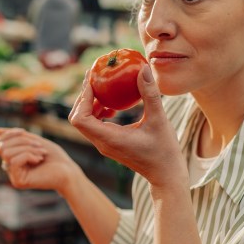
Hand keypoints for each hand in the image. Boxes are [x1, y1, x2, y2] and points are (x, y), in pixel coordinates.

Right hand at [0, 128, 79, 193]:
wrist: (68, 171)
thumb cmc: (54, 157)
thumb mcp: (33, 141)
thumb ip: (16, 136)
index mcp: (12, 158)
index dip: (9, 134)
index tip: (24, 131)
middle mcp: (10, 168)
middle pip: (2, 146)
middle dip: (21, 140)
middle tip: (39, 146)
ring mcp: (13, 176)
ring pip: (7, 153)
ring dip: (26, 148)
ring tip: (41, 153)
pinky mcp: (18, 182)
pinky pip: (13, 161)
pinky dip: (28, 155)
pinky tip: (39, 159)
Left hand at [69, 65, 186, 189]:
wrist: (165, 175)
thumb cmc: (164, 151)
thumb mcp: (159, 119)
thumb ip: (150, 94)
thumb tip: (143, 68)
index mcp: (109, 138)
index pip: (80, 119)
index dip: (82, 97)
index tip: (92, 80)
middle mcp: (101, 143)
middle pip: (78, 119)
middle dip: (83, 97)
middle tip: (95, 77)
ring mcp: (104, 145)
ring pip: (85, 122)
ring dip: (90, 104)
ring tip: (102, 87)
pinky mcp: (109, 144)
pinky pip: (95, 126)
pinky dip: (98, 112)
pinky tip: (113, 105)